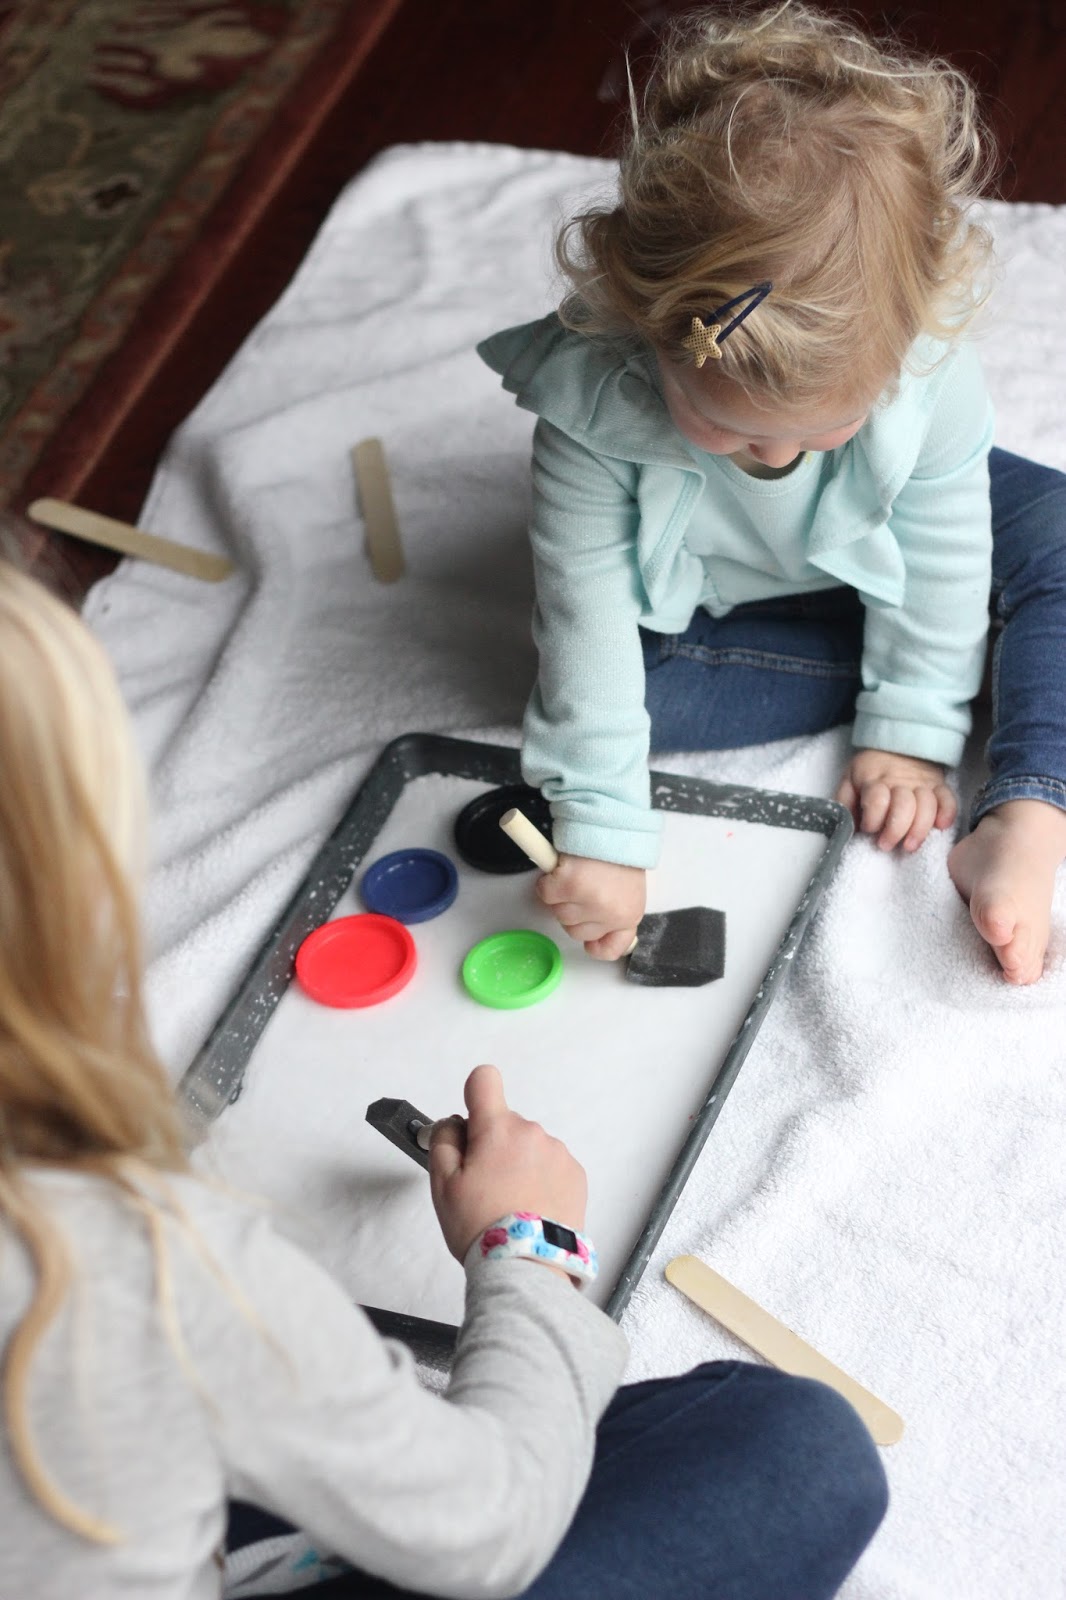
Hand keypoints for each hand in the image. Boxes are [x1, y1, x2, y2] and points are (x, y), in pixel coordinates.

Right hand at [429, 1065, 587, 1263]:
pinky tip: (531, 1209)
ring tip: (510, 1205)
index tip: (472, 1123)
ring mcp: (558, 1153)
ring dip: (519, 1164)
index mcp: (498, 1129)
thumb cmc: (481, 1226)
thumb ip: (444, 1140)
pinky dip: (541, 1180)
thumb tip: (454, 1122)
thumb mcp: (443, 1184)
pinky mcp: (576, 1175)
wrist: (527, 1267)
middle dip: (493, 1145)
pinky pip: (551, 1165)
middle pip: (506, 1124)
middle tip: (483, 1187)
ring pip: (529, 1146)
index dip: (474, 1095)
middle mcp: (532, 1133)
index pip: (485, 1080)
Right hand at [535, 854, 645, 959]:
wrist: (610, 823)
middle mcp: (610, 913)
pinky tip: (561, 868)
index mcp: (629, 914)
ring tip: (574, 874)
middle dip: (572, 910)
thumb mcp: (627, 889)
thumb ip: (614, 912)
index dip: (596, 947)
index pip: (611, 949)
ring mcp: (589, 901)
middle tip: (582, 886)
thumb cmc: (617, 852)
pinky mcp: (568, 885)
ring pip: (558, 913)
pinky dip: (546, 881)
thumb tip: (594, 938)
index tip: (589, 942)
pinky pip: (545, 894)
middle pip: (574, 931)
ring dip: (559, 895)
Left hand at [835, 748, 956, 851]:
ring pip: (927, 805)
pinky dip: (948, 813)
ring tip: (910, 846)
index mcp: (874, 779)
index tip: (868, 829)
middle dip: (895, 829)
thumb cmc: (870, 769)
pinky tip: (941, 826)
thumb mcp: (849, 779)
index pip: (877, 799)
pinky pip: (948, 798)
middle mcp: (900, 782)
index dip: (872, 818)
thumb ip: (844, 801)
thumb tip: (845, 826)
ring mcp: (922, 784)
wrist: (898, 741)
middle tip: (886, 845)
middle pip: (904, 806)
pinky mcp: (939, 785)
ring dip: (920, 828)